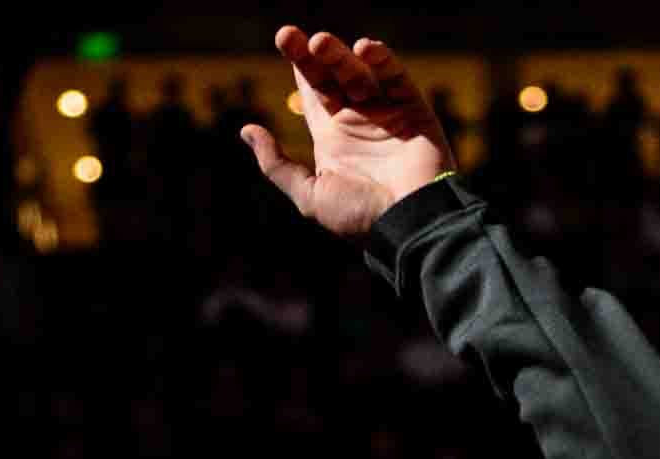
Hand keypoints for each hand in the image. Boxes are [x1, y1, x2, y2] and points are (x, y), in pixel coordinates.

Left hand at [241, 27, 453, 236]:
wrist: (407, 223)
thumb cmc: (358, 217)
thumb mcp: (310, 194)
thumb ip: (277, 164)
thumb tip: (246, 131)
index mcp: (332, 138)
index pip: (313, 91)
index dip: (299, 64)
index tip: (284, 38)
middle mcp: (357, 121)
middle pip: (332, 75)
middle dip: (312, 54)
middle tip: (288, 35)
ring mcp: (386, 112)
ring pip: (359, 71)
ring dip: (339, 55)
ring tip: (320, 43)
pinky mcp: (413, 108)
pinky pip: (395, 76)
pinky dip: (382, 59)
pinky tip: (364, 49)